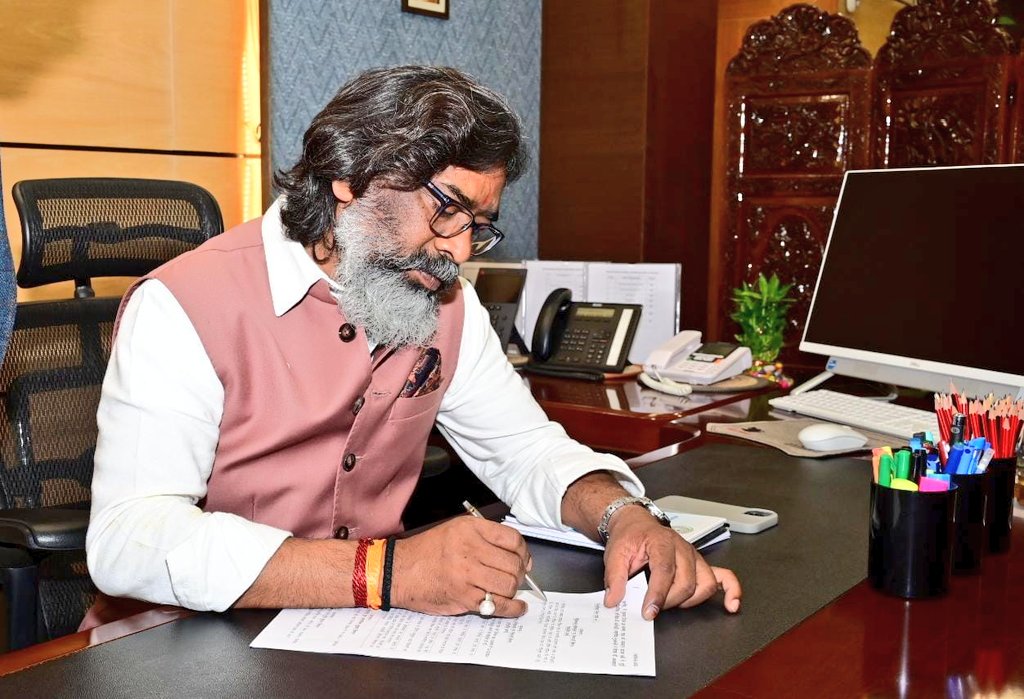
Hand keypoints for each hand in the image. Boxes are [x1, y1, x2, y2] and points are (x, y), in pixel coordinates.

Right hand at [390, 515, 530, 616]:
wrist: (399, 571)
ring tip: (506, 589)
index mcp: (470, 529)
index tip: (523, 559)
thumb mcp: (455, 530)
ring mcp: (467, 575)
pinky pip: (498, 605)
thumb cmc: (427, 551)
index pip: (512, 539)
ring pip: (508, 584)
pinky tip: (517, 607)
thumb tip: (516, 555)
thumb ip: (484, 537)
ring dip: (512, 590)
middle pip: (513, 564)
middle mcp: (470, 549)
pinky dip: (512, 609)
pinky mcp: (464, 597)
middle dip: (519, 573)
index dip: (523, 552)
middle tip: (514, 577)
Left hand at [602, 506, 741, 618]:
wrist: (636, 524)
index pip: (665, 571)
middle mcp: (683, 548)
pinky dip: (730, 591)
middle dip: (669, 601)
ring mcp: (695, 556)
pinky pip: (724, 576)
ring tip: (671, 604)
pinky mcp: (701, 564)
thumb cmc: (629, 537)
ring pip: (705, 584)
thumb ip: (614, 578)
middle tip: (651, 607)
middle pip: (686, 582)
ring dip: (689, 600)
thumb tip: (614, 600)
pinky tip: (730, 605)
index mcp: (661, 541)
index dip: (657, 595)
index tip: (648, 611)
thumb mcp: (614, 554)